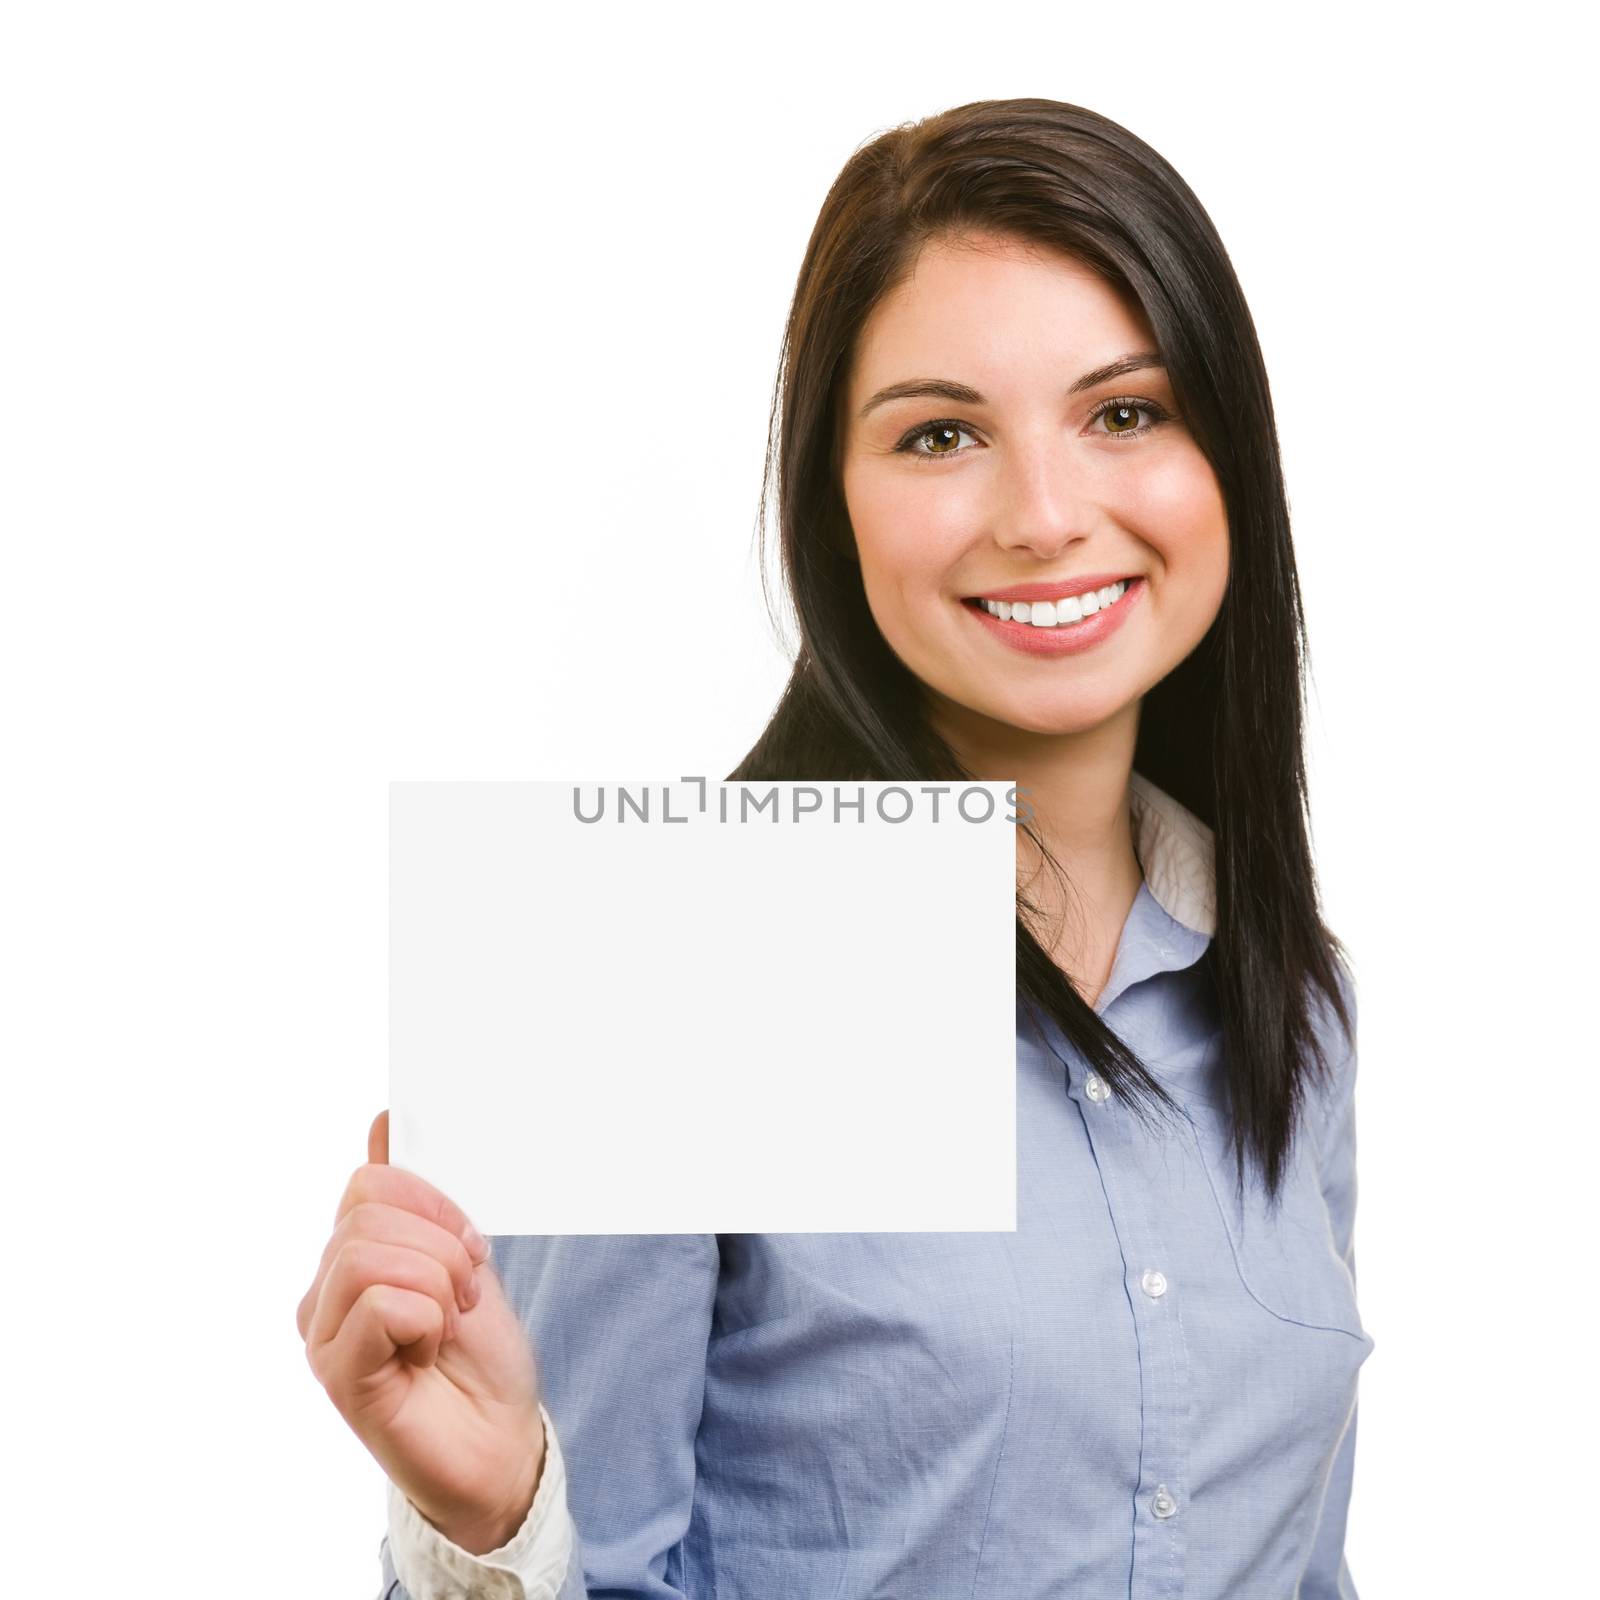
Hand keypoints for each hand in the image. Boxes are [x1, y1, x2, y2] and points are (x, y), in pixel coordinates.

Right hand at [298, 1111, 546, 1553]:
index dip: (435, 1205)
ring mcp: (323, 1333)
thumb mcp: (463, 1256)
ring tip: (446, 1325)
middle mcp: (324, 1291)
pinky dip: (426, 1320)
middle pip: (370, 1212)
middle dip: (443, 1247)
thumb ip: (419, 1197)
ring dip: (438, 1284)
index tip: (469, 1248)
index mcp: (353, 1255)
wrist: (502, 1439)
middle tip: (463, 1298)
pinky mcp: (337, 1375)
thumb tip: (383, 1118)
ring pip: (371, 1254)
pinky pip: (379, 1304)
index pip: (371, 1181)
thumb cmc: (481, 1356)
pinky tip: (427, 1354)